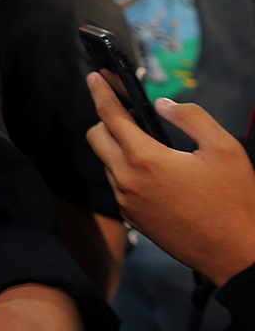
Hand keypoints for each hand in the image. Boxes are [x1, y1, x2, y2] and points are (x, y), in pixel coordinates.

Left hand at [86, 74, 254, 285]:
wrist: (236, 254)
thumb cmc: (233, 202)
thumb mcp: (224, 149)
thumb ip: (191, 118)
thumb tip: (162, 105)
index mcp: (145, 159)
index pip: (110, 115)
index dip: (100, 91)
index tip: (94, 76)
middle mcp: (126, 180)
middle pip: (97, 136)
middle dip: (107, 119)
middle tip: (129, 112)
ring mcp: (126, 202)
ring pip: (108, 162)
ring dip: (119, 147)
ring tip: (150, 143)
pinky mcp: (132, 218)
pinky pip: (119, 186)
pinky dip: (129, 171)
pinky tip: (156, 172)